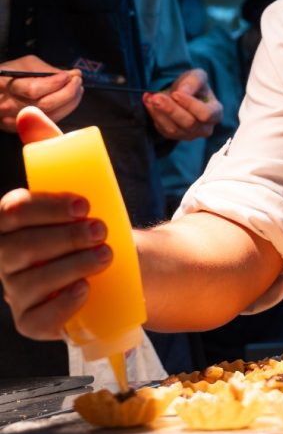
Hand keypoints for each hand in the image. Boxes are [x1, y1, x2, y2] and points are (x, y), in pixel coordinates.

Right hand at [0, 56, 81, 131]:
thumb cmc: (8, 75)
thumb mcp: (24, 65)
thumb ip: (47, 69)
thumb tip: (72, 74)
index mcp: (7, 86)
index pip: (34, 89)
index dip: (56, 82)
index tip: (68, 75)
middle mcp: (10, 106)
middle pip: (46, 105)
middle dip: (68, 92)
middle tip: (77, 81)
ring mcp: (16, 120)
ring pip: (50, 116)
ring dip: (70, 102)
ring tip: (77, 89)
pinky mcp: (22, 128)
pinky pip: (49, 122)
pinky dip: (64, 110)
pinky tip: (70, 100)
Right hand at [0, 108, 109, 339]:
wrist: (120, 259)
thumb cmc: (89, 218)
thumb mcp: (75, 182)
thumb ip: (50, 147)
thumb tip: (29, 112)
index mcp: (12, 223)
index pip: (12, 211)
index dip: (46, 206)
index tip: (86, 203)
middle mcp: (7, 258)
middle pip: (20, 248)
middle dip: (64, 236)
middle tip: (102, 229)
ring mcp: (17, 292)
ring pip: (29, 283)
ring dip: (72, 265)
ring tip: (106, 254)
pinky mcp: (34, 321)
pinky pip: (36, 321)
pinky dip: (61, 306)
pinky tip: (85, 290)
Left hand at [143, 68, 222, 140]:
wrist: (181, 93)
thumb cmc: (193, 85)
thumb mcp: (197, 76)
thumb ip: (193, 81)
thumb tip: (183, 92)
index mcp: (215, 113)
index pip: (205, 114)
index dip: (190, 105)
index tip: (176, 93)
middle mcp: (205, 128)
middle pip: (188, 123)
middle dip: (171, 109)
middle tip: (157, 97)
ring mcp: (190, 135)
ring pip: (173, 129)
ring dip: (159, 113)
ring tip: (150, 98)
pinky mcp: (175, 137)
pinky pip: (163, 130)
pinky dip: (154, 116)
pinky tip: (148, 102)